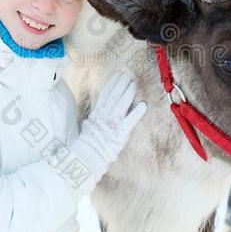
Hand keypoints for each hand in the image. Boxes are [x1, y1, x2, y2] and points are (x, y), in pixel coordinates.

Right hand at [61, 71, 146, 197]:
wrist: (87, 157)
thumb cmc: (87, 146)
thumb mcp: (87, 130)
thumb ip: (92, 122)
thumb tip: (91, 119)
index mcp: (97, 114)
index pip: (105, 94)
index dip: (112, 83)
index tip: (118, 74)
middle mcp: (104, 115)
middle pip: (114, 95)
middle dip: (121, 83)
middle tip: (128, 74)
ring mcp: (112, 123)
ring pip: (121, 103)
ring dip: (128, 92)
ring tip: (133, 83)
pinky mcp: (120, 133)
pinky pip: (130, 120)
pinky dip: (137, 112)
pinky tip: (143, 104)